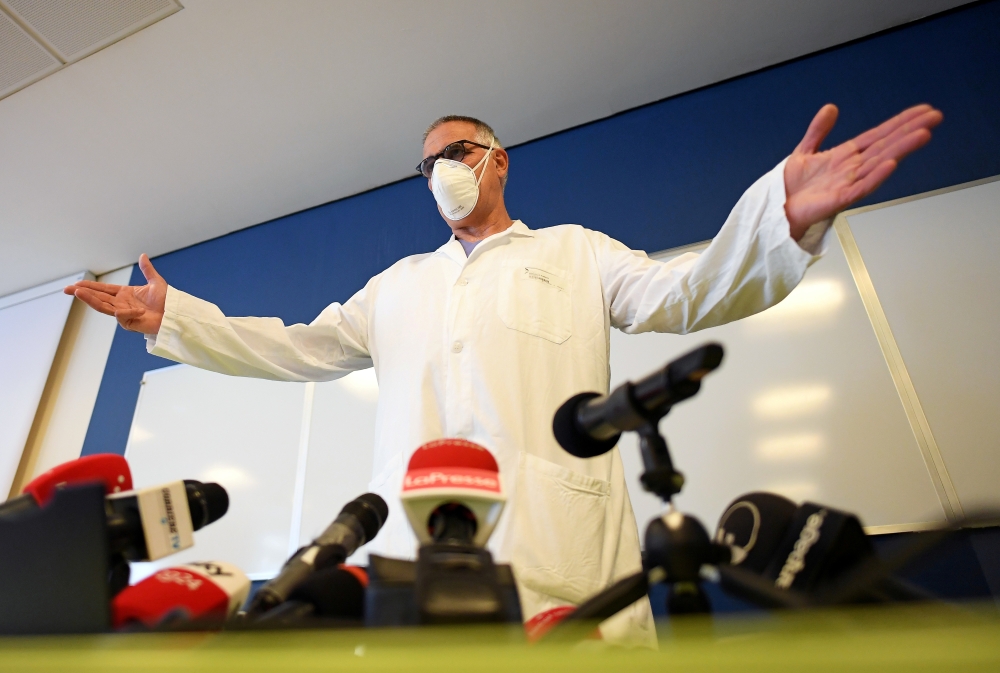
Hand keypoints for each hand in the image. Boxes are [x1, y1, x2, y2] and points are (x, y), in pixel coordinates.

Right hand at [64, 254, 166, 333]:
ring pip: (103, 306)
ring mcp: (124, 314)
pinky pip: (122, 316)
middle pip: (98, 298)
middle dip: (82, 293)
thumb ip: (147, 270)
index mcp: (125, 294)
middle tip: (66, 289)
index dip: (90, 286)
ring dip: (90, 300)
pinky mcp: (129, 323)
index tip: (75, 284)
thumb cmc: (167, 301)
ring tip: (77, 293)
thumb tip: (142, 255)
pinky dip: (125, 312)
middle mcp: (121, 303)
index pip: (103, 289)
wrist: (175, 314)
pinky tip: (127, 310)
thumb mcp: (156, 282)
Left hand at [783, 103, 942, 238]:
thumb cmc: (791, 187)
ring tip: (922, 135)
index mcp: (845, 156)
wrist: (778, 209)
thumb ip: (818, 130)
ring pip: (880, 163)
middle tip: (934, 118)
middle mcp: (852, 169)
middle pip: (886, 146)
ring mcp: (848, 184)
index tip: (922, 111)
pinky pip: (861, 188)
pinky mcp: (839, 200)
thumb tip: (830, 108)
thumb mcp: (804, 151)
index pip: (878, 135)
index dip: (899, 122)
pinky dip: (876, 176)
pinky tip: (890, 165)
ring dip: (901, 149)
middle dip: (910, 131)